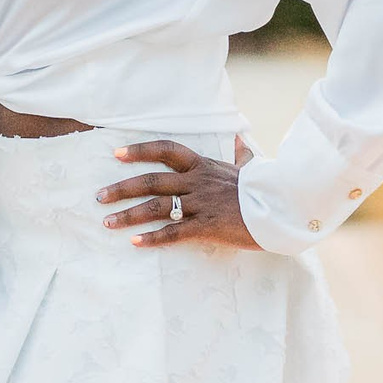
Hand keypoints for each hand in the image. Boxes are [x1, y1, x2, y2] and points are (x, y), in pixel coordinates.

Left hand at [96, 141, 261, 250]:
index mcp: (203, 165)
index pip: (165, 150)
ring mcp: (201, 204)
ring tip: (107, 222)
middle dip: (121, 188)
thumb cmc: (264, 189)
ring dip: (129, 215)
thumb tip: (242, 140)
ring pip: (157, 207)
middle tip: (99, 196)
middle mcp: (197, 182)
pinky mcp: (207, 226)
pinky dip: (153, 237)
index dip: (140, 150)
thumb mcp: (249, 168)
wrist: (283, 208)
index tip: (117, 154)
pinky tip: (135, 242)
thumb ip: (240, 155)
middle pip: (151, 181)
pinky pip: (175, 232)